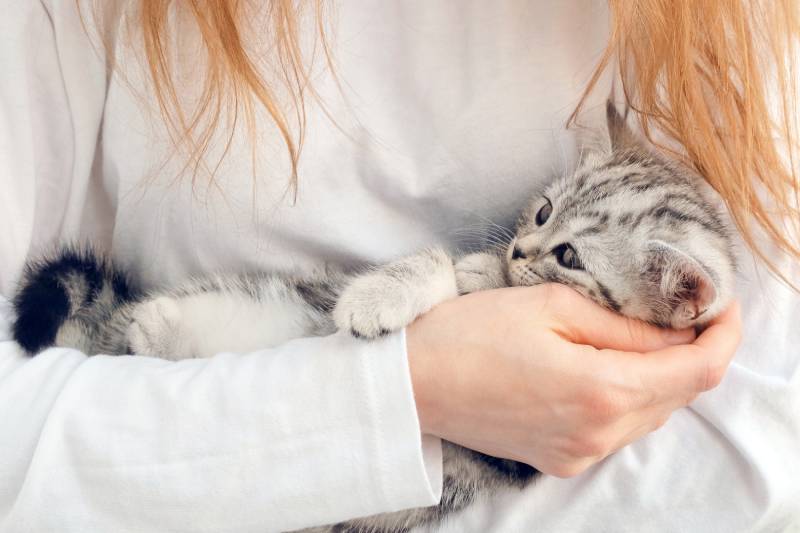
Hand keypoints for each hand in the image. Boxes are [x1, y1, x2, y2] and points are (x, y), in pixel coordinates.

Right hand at [406, 284, 741, 476]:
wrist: (413, 382)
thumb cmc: (472, 333)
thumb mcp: (552, 307)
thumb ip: (625, 325)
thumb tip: (677, 332)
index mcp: (601, 390)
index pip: (697, 369)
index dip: (723, 334)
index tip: (720, 304)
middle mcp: (599, 434)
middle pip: (678, 395)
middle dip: (690, 351)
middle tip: (679, 310)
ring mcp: (580, 453)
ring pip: (650, 414)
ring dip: (658, 376)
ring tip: (638, 336)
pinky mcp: (560, 460)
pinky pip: (617, 430)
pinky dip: (627, 398)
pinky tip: (603, 368)